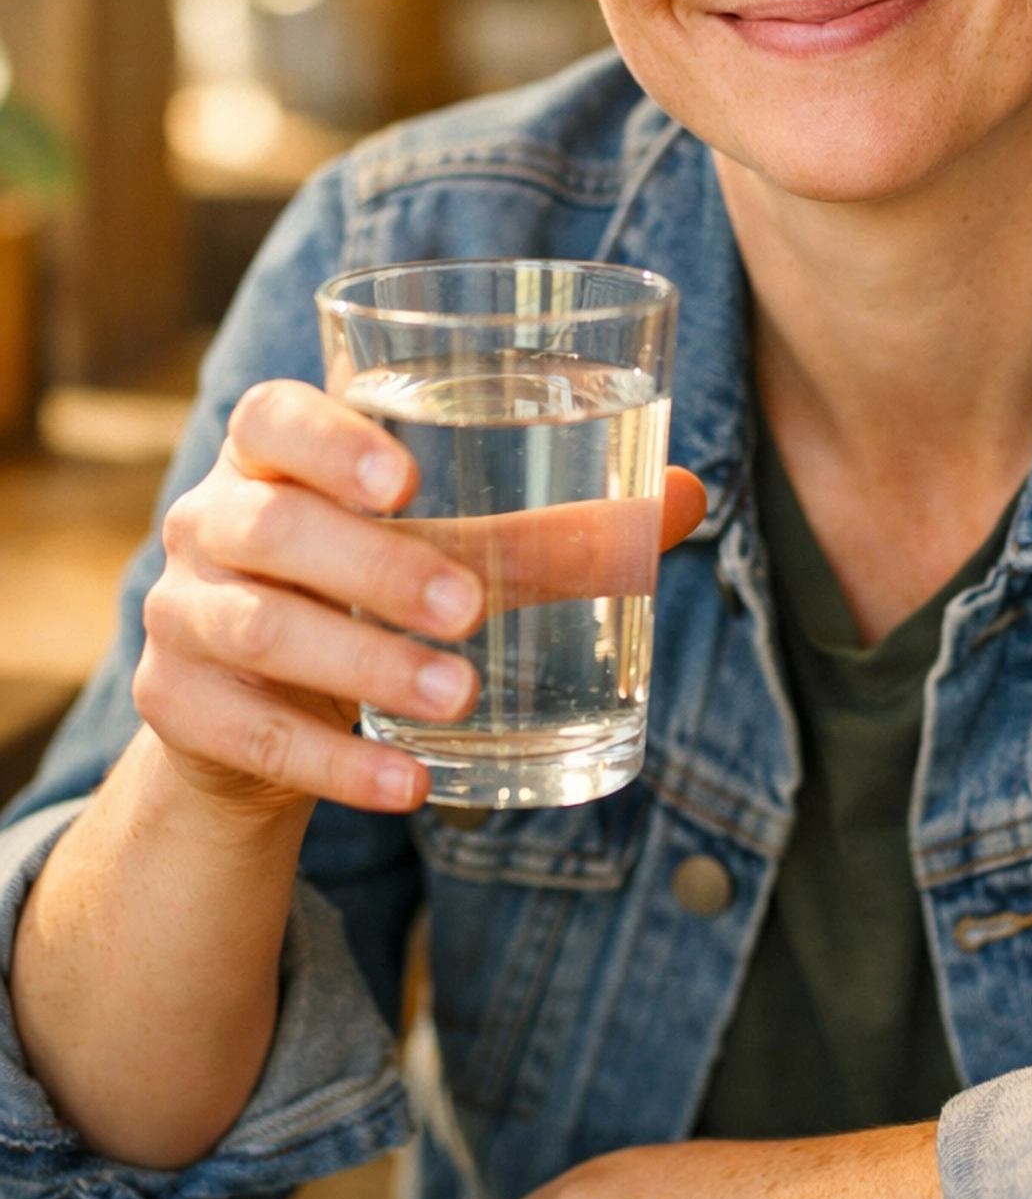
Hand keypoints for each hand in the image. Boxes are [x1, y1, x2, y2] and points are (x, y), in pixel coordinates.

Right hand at [135, 377, 706, 818]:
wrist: (262, 703)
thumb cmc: (370, 582)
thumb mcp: (446, 547)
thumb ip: (549, 526)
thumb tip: (687, 495)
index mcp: (274, 452)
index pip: (272, 416)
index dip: (329, 441)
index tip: (408, 483)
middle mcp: (213, 519)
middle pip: (271, 527)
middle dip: (374, 567)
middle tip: (471, 608)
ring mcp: (183, 612)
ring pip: (255, 629)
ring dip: (363, 665)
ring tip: (459, 696)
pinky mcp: (177, 704)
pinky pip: (248, 733)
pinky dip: (333, 763)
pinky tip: (408, 782)